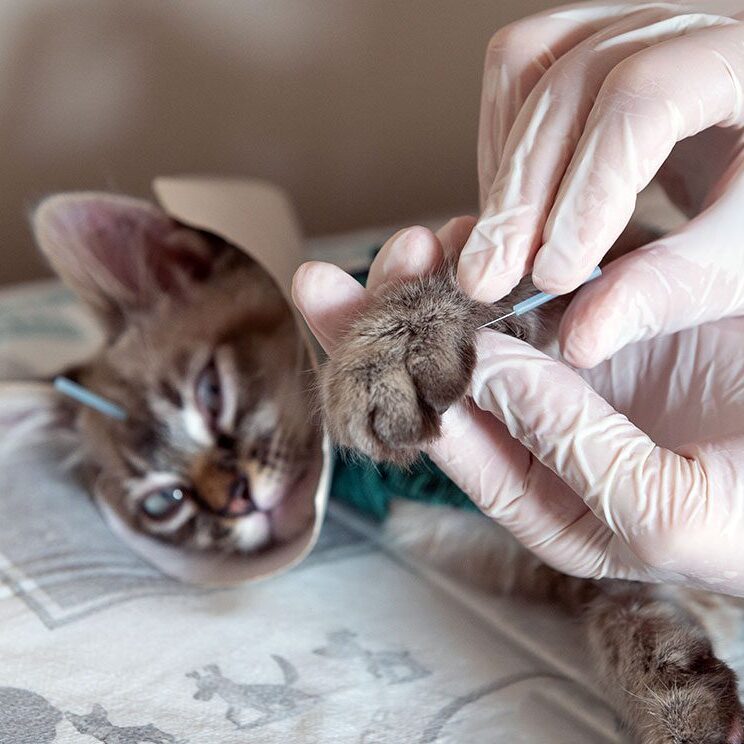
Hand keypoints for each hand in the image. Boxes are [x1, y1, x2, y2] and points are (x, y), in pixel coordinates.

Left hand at [293, 219, 743, 595]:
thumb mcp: (658, 509)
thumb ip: (566, 444)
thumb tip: (475, 373)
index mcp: (536, 495)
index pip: (439, 438)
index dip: (387, 384)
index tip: (355, 331)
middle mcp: (538, 433)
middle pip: (438, 380)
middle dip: (387, 327)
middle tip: (343, 276)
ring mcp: (572, 373)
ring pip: (481, 323)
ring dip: (439, 282)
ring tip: (415, 241)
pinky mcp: (608, 324)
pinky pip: (538, 286)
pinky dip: (503, 258)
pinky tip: (475, 230)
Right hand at [459, 0, 743, 367]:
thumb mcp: (743, 254)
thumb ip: (669, 289)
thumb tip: (581, 336)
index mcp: (741, 57)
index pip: (642, 102)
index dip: (586, 192)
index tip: (554, 275)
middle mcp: (680, 26)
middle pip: (567, 84)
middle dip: (518, 195)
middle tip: (489, 279)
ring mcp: (629, 29)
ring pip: (527, 63)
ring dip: (500, 164)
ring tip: (501, 245)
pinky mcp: (594, 49)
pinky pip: (519, 71)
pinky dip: (500, 142)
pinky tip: (511, 205)